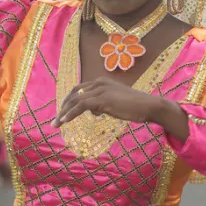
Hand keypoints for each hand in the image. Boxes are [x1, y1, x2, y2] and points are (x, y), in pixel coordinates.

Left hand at [53, 78, 189, 140]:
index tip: (62, 113)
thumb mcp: (115, 103)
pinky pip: (81, 106)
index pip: (79, 89)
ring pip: (75, 100)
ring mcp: (101, 89)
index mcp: (101, 81)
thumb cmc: (135, 106)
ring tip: (55, 124)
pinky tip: (64, 121)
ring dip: (63, 112)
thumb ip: (103, 104)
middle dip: (63, 106)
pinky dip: (70, 113)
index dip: (69, 101)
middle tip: (56, 120)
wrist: (149, 105)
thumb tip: (94, 111)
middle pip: (74, 93)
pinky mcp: (103, 99)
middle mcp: (99, 82)